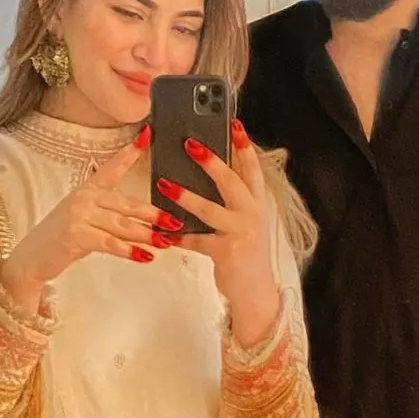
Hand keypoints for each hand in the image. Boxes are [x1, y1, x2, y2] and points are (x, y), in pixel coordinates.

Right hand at [0, 125, 179, 313]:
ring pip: (123, 224)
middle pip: (127, 204)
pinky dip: (130, 251)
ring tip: (166, 241)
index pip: (113, 167)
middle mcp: (85, 198)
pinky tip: (146, 256)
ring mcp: (80, 215)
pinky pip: (111, 243)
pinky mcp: (78, 235)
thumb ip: (112, 214)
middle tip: (175, 221)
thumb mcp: (86, 217)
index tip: (147, 136)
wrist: (33, 257)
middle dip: (153, 214)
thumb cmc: (63, 237)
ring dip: (147, 235)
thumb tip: (146, 220)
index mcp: (88, 189)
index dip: (130, 152)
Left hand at [156, 120, 279, 347]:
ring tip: (164, 184)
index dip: (244, 147)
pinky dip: (178, 236)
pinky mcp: (226, 252)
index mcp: (257, 204)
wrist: (256, 292)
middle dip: (212, 162)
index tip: (235, 124)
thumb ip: (232, 202)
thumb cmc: (247, 254)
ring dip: (186, 196)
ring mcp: (240, 233)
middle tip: (191, 144)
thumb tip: (208, 177)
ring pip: (210, 209)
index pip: (253, 170)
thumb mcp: (246, 223)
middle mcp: (252, 214)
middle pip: (232, 182)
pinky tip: (161, 233)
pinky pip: (197, 240)